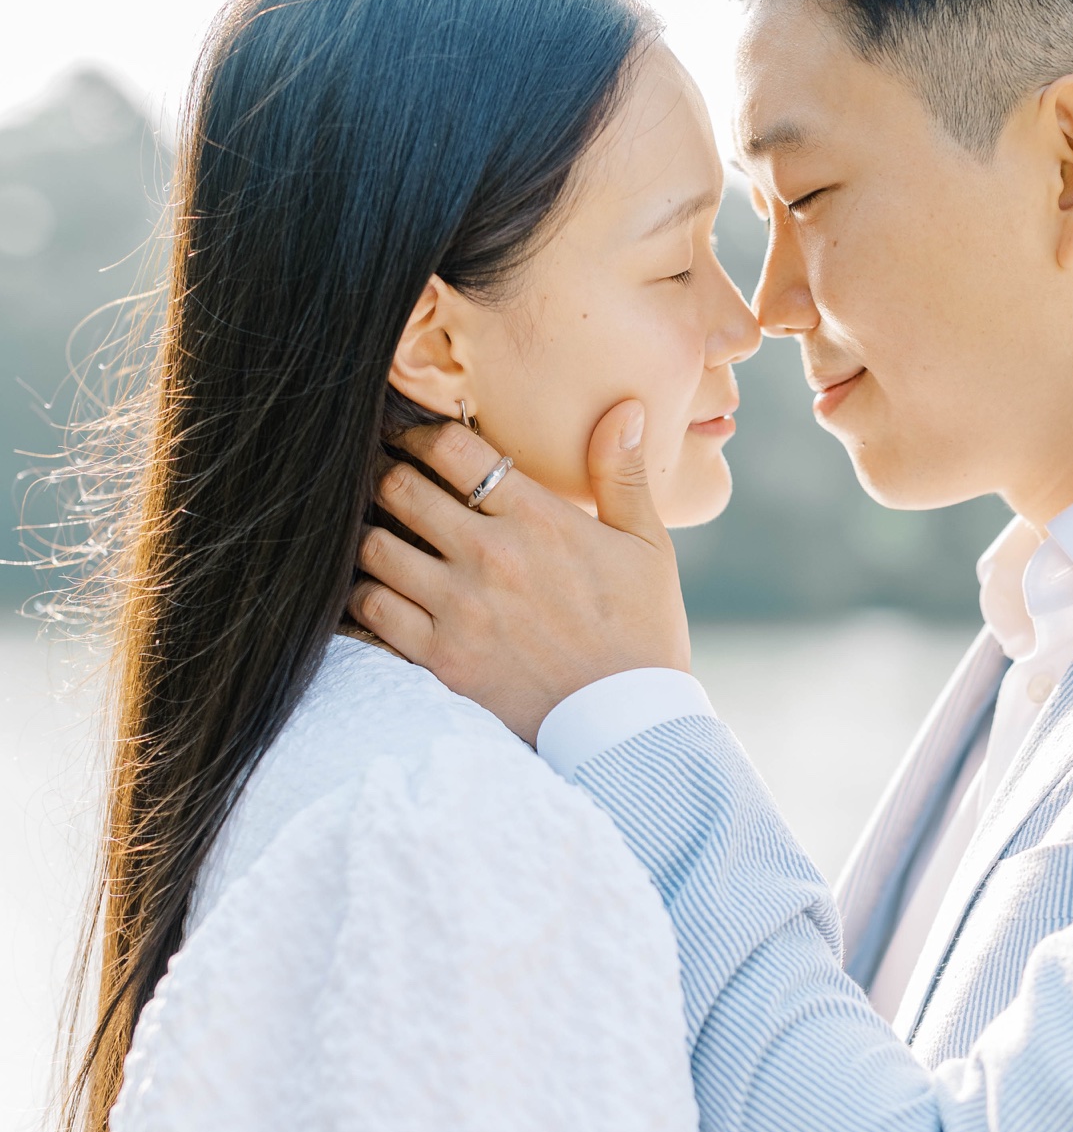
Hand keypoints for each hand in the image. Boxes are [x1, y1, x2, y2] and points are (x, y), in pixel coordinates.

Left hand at [349, 403, 689, 745]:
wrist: (628, 725)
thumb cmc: (643, 632)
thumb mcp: (648, 547)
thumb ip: (624, 473)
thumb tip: (626, 407)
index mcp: (538, 518)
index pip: (451, 448)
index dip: (422, 434)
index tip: (417, 440)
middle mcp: (491, 555)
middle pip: (399, 487)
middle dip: (388, 476)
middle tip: (388, 480)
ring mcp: (460, 609)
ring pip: (375, 546)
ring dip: (373, 535)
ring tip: (382, 536)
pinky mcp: (442, 658)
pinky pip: (373, 610)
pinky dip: (365, 595)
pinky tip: (379, 590)